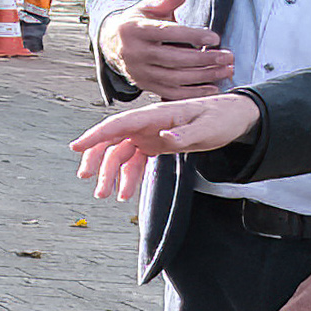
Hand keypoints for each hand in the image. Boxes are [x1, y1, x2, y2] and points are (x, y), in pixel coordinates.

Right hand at [71, 92, 259, 198]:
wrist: (234, 117)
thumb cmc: (222, 118)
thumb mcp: (208, 128)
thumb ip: (185, 134)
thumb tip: (164, 138)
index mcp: (156, 115)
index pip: (119, 123)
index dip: (96, 135)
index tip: (76, 146)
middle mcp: (147, 123)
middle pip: (112, 139)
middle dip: (97, 159)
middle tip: (88, 178)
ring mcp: (149, 133)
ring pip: (121, 153)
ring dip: (111, 173)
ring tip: (107, 195)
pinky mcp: (155, 143)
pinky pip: (134, 160)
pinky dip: (128, 175)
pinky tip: (126, 191)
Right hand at [102, 0, 230, 94]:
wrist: (113, 43)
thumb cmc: (139, 22)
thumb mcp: (148, 7)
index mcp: (133, 30)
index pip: (166, 33)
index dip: (192, 36)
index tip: (215, 38)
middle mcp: (133, 53)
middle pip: (173, 59)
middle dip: (204, 59)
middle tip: (227, 57)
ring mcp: (138, 72)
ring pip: (175, 78)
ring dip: (204, 76)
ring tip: (225, 70)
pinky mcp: (144, 85)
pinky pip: (171, 92)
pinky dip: (193, 92)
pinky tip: (212, 87)